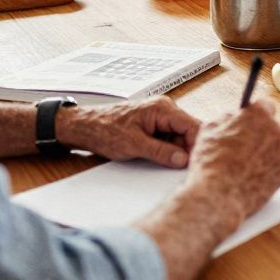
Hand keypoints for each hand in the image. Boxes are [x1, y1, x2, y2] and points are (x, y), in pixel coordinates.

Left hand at [58, 96, 200, 167]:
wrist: (82, 127)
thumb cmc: (104, 130)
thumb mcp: (134, 145)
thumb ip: (161, 152)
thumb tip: (184, 160)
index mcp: (163, 109)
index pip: (193, 126)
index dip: (197, 145)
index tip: (196, 164)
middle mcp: (165, 110)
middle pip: (188, 132)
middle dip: (187, 150)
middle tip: (185, 170)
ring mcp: (159, 117)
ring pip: (179, 137)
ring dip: (176, 152)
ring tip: (170, 166)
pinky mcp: (153, 125)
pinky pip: (169, 138)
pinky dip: (167, 150)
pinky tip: (162, 160)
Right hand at [186, 100, 279, 218]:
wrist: (217, 197)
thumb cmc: (211, 164)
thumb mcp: (209, 130)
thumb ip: (225, 119)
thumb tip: (231, 117)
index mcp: (258, 117)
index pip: (264, 105)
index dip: (253, 113)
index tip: (248, 118)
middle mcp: (275, 133)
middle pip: (269, 128)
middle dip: (256, 134)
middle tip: (238, 146)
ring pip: (272, 149)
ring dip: (260, 153)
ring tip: (239, 165)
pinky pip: (273, 168)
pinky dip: (263, 171)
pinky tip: (245, 176)